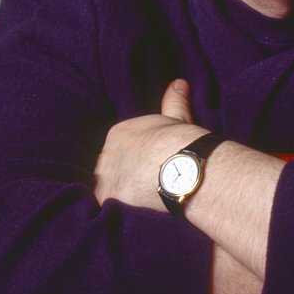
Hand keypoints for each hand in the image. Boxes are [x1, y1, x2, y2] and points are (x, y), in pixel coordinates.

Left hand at [93, 80, 206, 209]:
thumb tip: (178, 83)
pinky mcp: (108, 198)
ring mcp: (105, 177)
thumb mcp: (178, 119)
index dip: (135, 159)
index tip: (149, 167)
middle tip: (146, 185)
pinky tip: (133, 211)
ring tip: (141, 200)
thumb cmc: (185, 143)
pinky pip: (105, 206)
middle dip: (124, 175)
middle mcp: (107, 154)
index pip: (120, 148)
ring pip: (106, 186)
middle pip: (110, 167)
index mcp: (119, 133)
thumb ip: (173, 102)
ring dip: (119, 192)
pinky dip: (116, 209)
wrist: (187, 168)